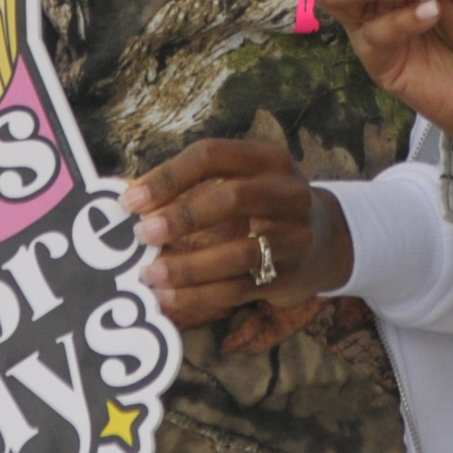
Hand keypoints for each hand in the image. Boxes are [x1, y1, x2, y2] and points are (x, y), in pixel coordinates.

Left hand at [125, 135, 348, 337]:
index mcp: (267, 158)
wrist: (327, 240)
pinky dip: (197, 296)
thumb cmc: (261, 206)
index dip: (169, 176)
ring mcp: (293, 236)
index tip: (131, 201)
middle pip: (232, 198)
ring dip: (187, 267)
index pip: (212, 155)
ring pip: (238, 253)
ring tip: (149, 274)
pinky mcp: (289, 276)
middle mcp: (287, 192)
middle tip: (143, 235)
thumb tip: (125, 196)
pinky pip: (238, 289)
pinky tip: (167, 297)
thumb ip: (189, 187)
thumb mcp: (239, 181)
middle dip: (181, 218)